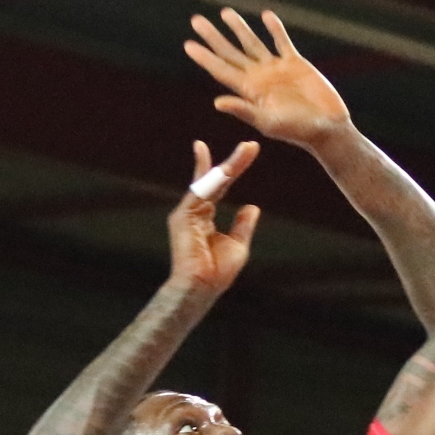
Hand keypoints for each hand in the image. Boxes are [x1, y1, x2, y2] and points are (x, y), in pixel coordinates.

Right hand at [167, 140, 259, 294]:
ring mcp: (187, 213)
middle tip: (251, 145)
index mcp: (205, 216)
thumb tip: (252, 206)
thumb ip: (243, 225)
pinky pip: (200, 193)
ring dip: (229, 166)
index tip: (246, 151)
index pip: (219, 187)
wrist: (200, 288)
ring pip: (210, 182)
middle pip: (216, 180)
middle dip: (234, 162)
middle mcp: (194, 210)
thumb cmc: (216, 272)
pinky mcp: (183, 217)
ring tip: (248, 151)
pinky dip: (211, 179)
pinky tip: (228, 168)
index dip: (233, 169)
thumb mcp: (238, 244)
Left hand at [183, 8, 352, 148]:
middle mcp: (259, 77)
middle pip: (231, 52)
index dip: (204, 57)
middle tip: (196, 20)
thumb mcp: (268, 122)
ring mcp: (277, 69)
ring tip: (225, 13)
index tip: (188, 44)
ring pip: (253, 43)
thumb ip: (244, 110)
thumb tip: (217, 102)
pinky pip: (282, 42)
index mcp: (250, 91)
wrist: (326, 128)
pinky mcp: (296, 64)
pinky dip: (275, 29)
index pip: (221, 70)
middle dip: (214, 36)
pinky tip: (266, 15)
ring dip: (239, 28)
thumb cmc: (297, 131)